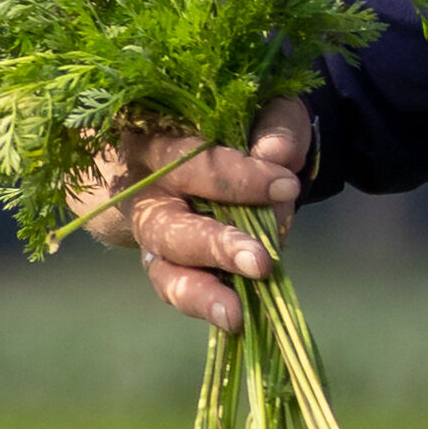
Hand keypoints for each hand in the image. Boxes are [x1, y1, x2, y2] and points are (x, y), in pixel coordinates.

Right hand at [77, 99, 313, 329]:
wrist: (227, 145)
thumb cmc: (244, 123)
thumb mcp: (265, 109)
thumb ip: (274, 127)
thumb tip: (276, 156)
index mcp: (154, 140)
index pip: (189, 162)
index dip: (237, 178)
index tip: (285, 186)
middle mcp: (142, 192)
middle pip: (167, 226)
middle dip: (214, 245)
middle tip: (259, 263)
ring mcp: (150, 232)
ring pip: (163, 266)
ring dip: (200, 291)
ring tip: (235, 314)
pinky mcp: (164, 261)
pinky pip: (174, 287)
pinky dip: (204, 303)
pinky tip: (235, 319)